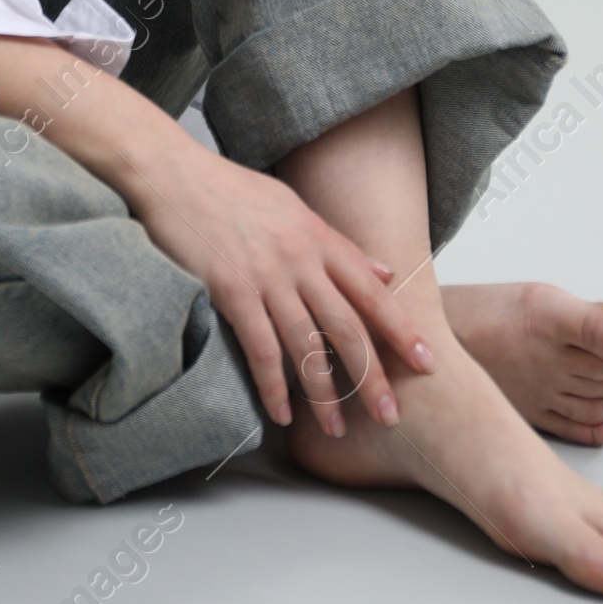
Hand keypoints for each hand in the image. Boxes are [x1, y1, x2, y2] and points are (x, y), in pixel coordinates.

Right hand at [122, 137, 435, 429]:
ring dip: (324, 394)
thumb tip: (384, 271)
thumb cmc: (231, 189)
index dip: (401, 329)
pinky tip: (280, 413)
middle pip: (347, 327)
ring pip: (307, 346)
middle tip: (391, 417)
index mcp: (319, 237)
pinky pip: (260, 348)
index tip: (427, 361)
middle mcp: (300, 259)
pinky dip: (272, 385)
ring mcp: (266, 275)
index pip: (372, 290)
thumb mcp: (294, 206)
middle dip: (372, 377)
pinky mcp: (231, 290)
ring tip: (336, 430)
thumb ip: (338, 244)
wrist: (175, 174)